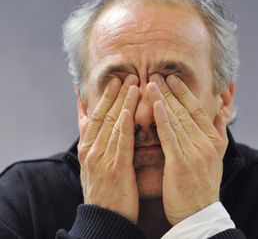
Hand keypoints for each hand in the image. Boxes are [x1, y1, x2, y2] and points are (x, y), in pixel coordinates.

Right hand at [77, 75, 139, 223]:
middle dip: (114, 93)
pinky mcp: (116, 166)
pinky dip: (127, 118)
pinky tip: (134, 105)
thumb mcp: (93, 167)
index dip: (103, 97)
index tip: (112, 81)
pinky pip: (123, 137)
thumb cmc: (104, 194)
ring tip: (133, 81)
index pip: (94, 117)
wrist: (104, 219)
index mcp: (87, 149)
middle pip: (103, 114)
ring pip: (113, 121)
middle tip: (125, 74)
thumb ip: (92, 143)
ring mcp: (102, 157)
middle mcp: (92, 149)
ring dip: (123, 99)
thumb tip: (89, 123)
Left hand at [147, 74, 228, 224]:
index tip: (172, 78)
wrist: (201, 214)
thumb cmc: (203, 186)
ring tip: (149, 83)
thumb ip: (219, 133)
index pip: (197, 110)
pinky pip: (170, 137)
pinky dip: (162, 120)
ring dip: (162, 99)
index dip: (184, 92)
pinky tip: (154, 106)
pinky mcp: (180, 164)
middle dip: (169, 90)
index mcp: (213, 140)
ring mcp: (194, 152)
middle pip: (185, 110)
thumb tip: (223, 113)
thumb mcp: (217, 157)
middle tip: (155, 73)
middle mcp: (205, 143)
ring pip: (176, 119)